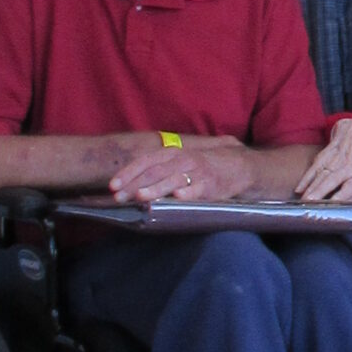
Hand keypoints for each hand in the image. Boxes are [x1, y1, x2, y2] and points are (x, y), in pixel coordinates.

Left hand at [111, 136, 257, 202]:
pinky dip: (189, 193)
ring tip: (141, 197)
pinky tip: (179, 197)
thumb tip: (132, 186)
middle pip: (155, 171)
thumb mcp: (179, 163)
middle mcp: (183, 160)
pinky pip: (198, 189)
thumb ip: (159, 171)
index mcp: (172, 153)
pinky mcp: (212, 184)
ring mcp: (198, 172)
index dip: (128, 172)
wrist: (238, 165)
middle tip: (119, 197)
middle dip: (135, 185)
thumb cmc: (203, 167)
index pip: (145, 161)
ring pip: (173, 179)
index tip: (113, 185)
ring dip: (156, 188)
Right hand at [296, 118, 351, 199]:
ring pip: (322, 174)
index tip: (331, 204)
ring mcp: (336, 158)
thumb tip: (345, 207)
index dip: (340, 195)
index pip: (350, 186)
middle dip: (320, 191)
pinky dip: (306, 178)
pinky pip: (315, 167)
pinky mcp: (326, 153)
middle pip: (332, 179)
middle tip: (310, 202)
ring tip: (303, 199)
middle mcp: (348, 166)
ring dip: (311, 187)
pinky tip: (299, 187)